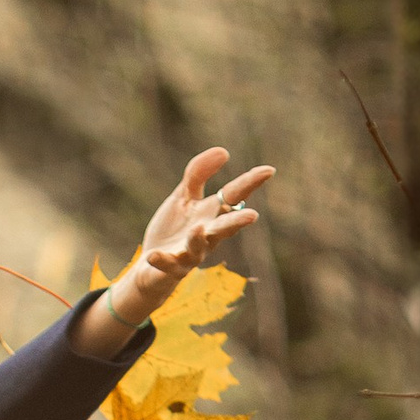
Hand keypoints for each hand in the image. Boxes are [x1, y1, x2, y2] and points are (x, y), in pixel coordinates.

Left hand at [68, 148, 275, 357]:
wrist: (150, 266)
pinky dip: (161, 260)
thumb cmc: (173, 230)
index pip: (234, 197)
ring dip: (198, 239)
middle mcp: (207, 236)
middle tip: (253, 216)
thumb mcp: (183, 198)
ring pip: (198, 249)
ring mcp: (190, 254)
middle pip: (225, 227)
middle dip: (237, 222)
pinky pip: (167, 265)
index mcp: (212, 215)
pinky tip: (152, 255)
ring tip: (197, 228)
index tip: (268, 170)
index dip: (250, 184)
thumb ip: (198, 175)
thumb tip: (224, 151)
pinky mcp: (170, 268)